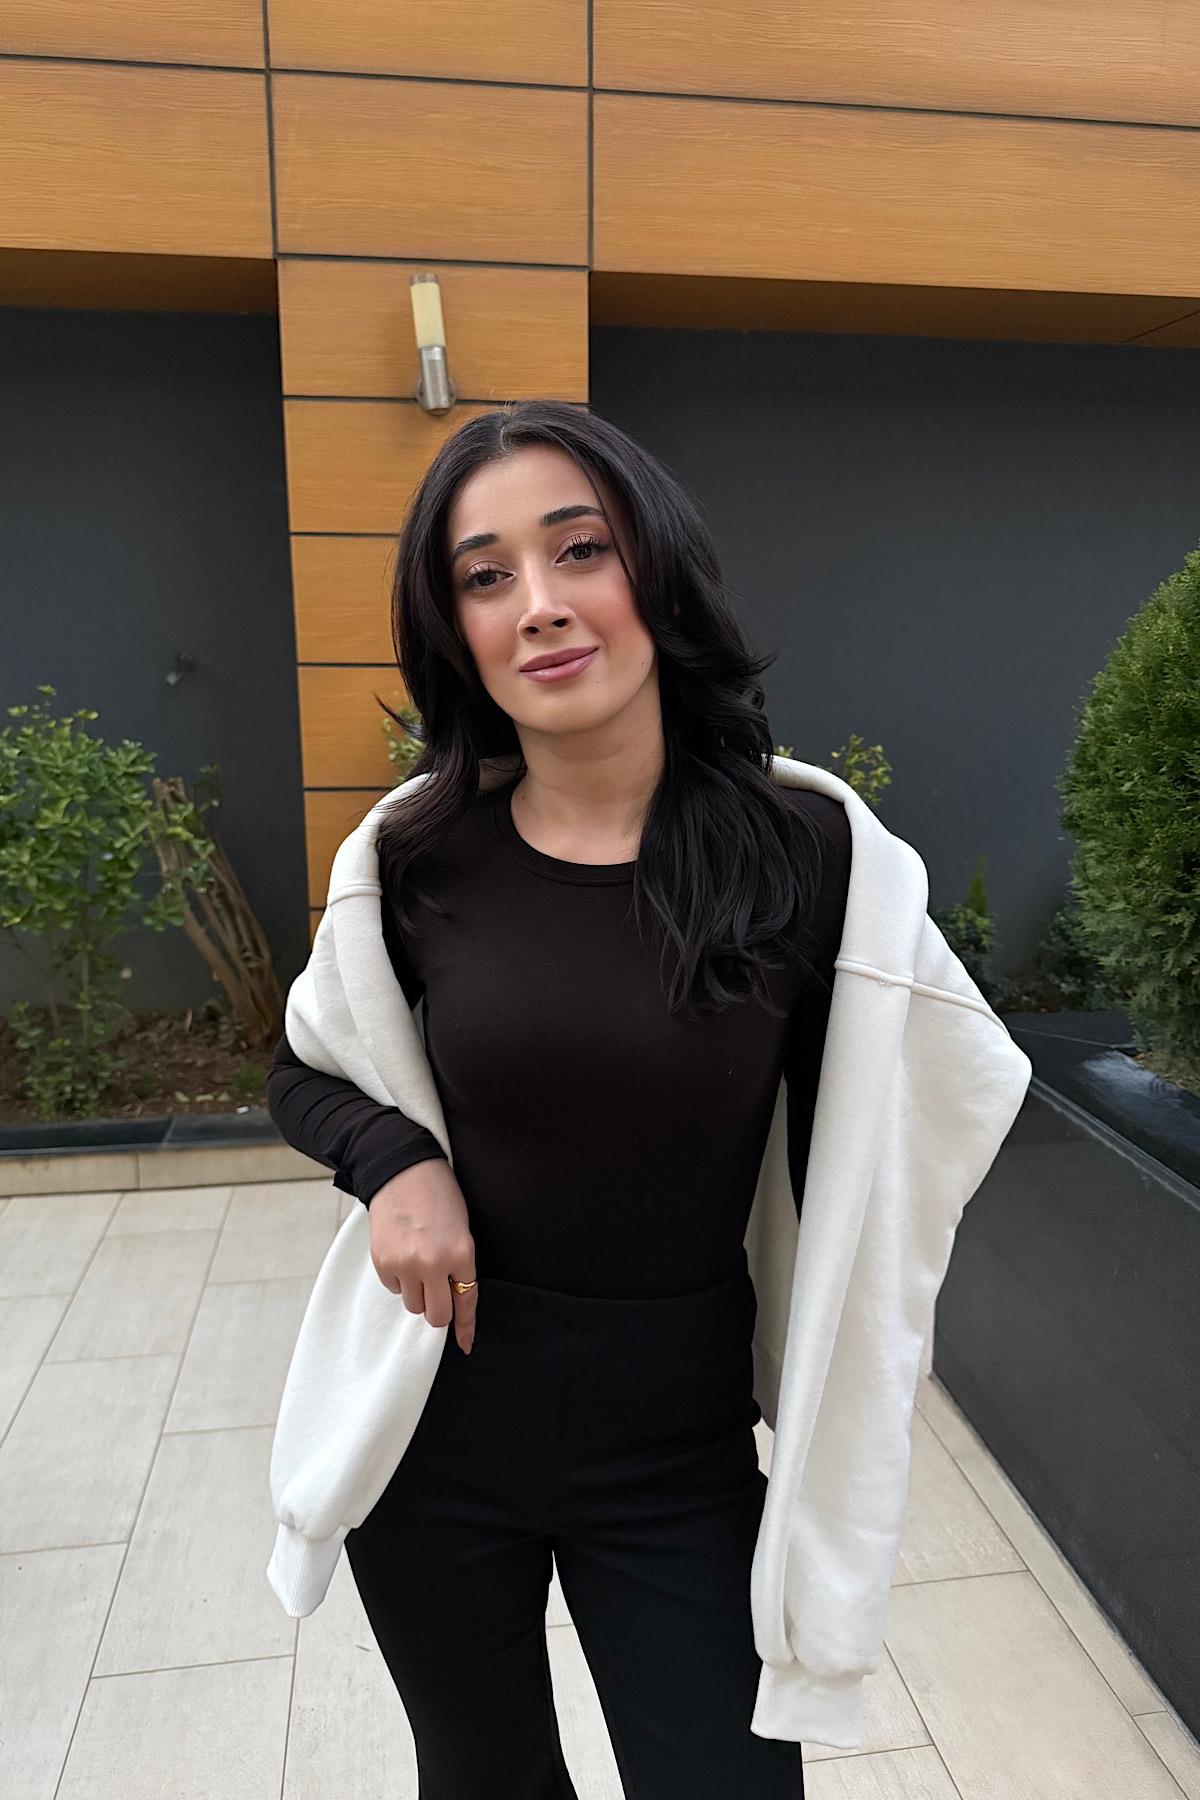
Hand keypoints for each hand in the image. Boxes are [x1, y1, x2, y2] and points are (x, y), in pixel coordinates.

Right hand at [366, 1158, 477, 1353]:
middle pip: (436, 1315)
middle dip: (438, 1311)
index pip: (466, 1300)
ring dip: (417, 1292)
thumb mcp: (461, 1227)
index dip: (465, 1327)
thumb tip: (453, 1297)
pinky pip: (393, 1289)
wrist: (402, 1170)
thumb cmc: (437, 1195)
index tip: (465, 1344)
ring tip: (417, 1263)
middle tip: (436, 1293)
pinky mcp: (383, 1262)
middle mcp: (433, 1263)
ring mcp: (405, 1264)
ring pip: (413, 1305)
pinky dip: (398, 1279)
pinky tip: (401, 1254)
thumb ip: (458, 1263)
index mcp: (461, 1252)